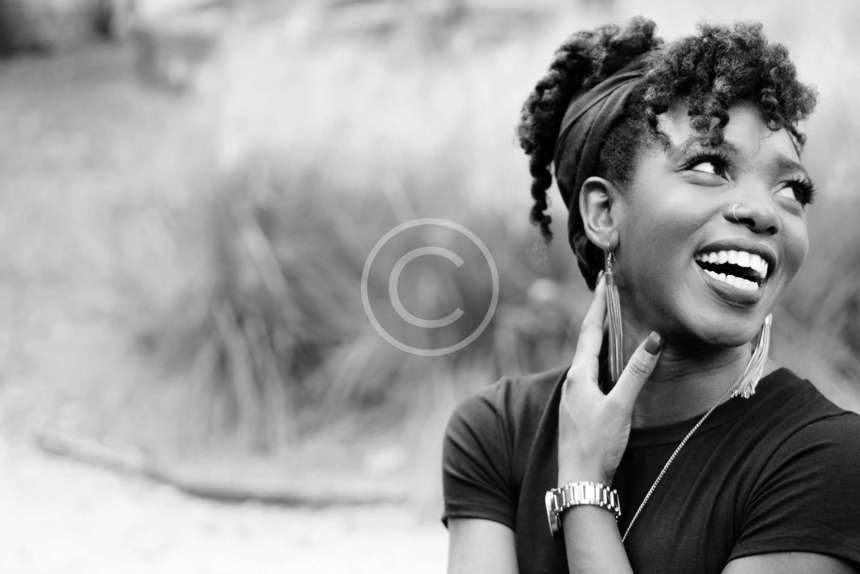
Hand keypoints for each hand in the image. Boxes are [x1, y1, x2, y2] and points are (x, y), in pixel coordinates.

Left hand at [557, 275, 663, 485]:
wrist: (579, 480)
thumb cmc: (597, 445)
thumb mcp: (620, 407)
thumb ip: (636, 373)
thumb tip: (653, 339)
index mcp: (579, 376)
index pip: (589, 331)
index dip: (598, 305)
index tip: (604, 280)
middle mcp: (573, 381)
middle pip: (587, 339)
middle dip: (598, 315)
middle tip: (608, 291)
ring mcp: (575, 394)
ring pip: (588, 356)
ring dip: (599, 335)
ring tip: (610, 317)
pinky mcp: (581, 406)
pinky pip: (591, 371)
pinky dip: (601, 356)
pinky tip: (608, 361)